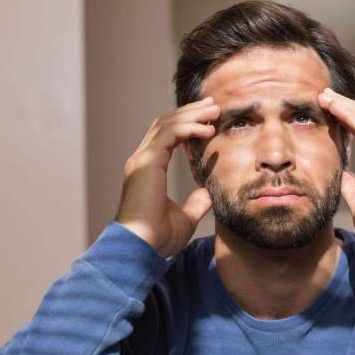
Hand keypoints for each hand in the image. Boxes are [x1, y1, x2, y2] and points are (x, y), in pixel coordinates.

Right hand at [114, 97, 219, 256]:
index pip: (166, 136)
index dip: (187, 124)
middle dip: (190, 112)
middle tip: (213, 105)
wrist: (140, 248)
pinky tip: (207, 129)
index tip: (209, 119)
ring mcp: (141, 160)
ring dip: (192, 115)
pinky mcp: (146, 163)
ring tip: (214, 111)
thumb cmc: (157, 239)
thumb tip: (208, 193)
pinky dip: (188, 127)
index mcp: (147, 170)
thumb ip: (196, 203)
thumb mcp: (185, 218)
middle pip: (166, 123)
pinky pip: (168, 134)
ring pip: (167, 124)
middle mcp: (142, 160)